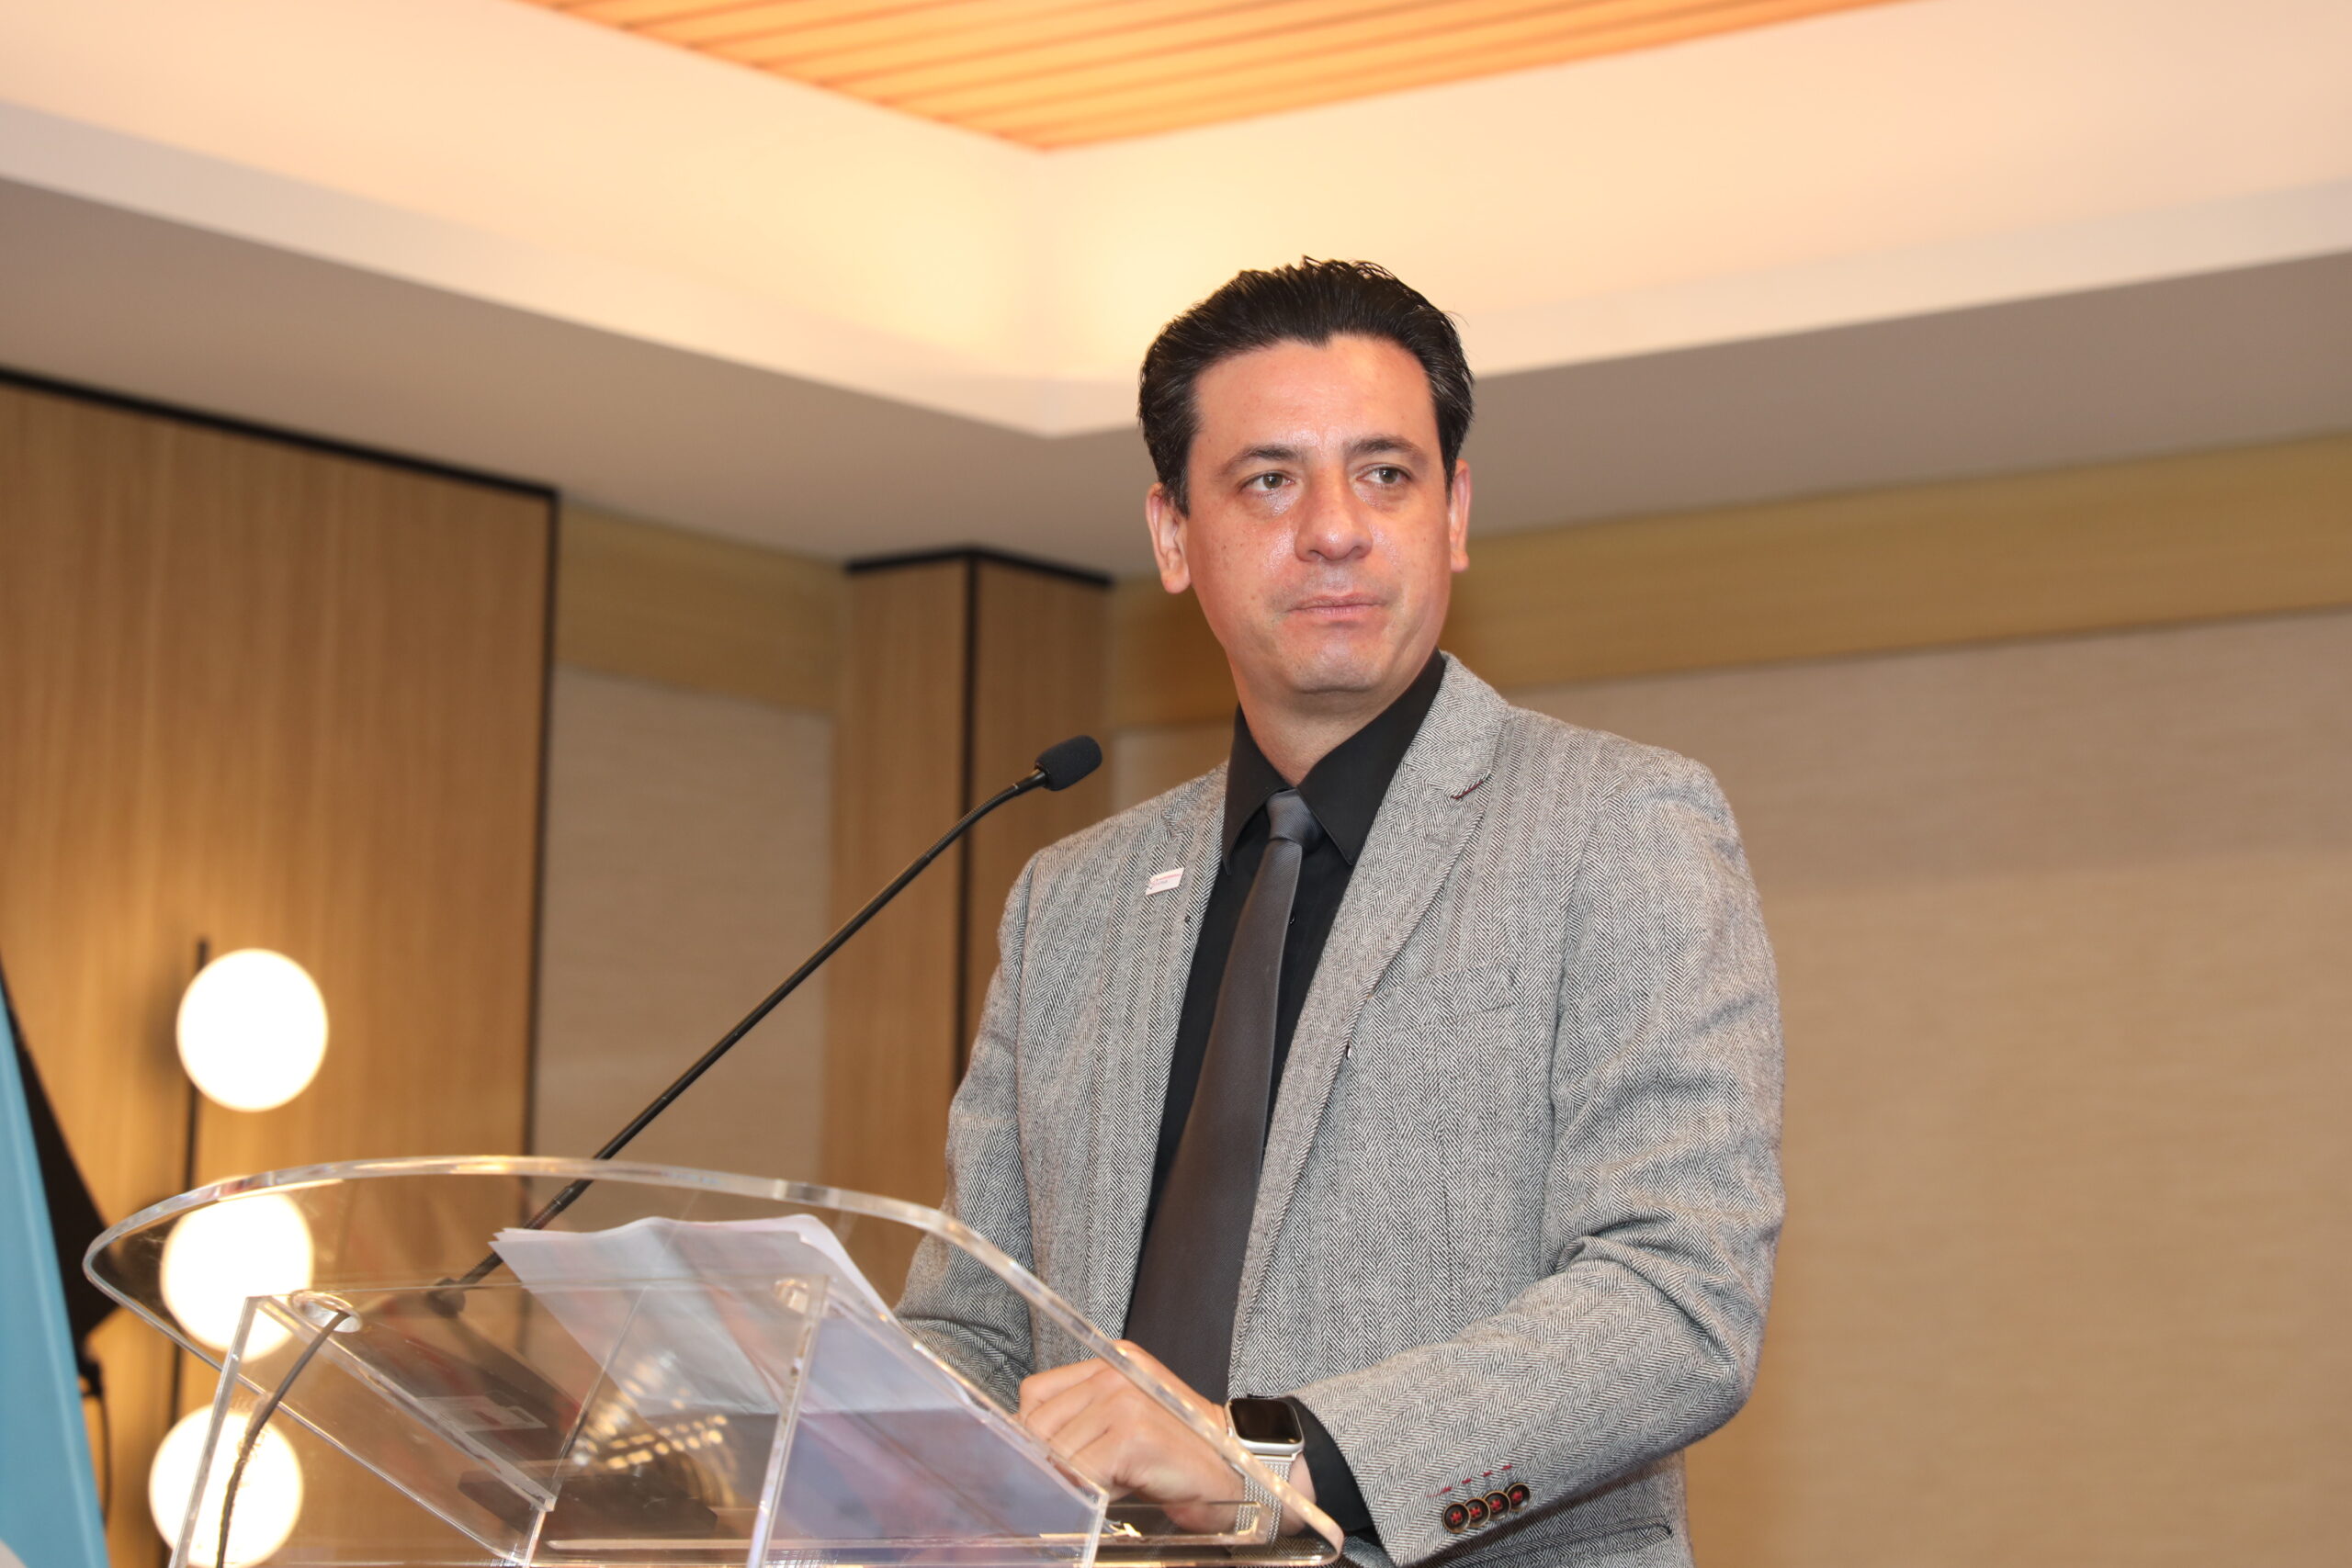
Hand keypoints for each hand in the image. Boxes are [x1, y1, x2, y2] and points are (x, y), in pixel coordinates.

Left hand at [1019, 1342, 1317, 1533]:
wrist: (1242, 1469)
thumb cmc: (1181, 1454)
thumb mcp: (1125, 1422)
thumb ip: (1083, 1421)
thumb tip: (1029, 1449)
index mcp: (1110, 1362)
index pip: (1034, 1395)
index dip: (1036, 1436)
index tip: (1053, 1462)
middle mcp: (1114, 1371)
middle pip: (1038, 1425)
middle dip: (1053, 1462)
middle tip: (1092, 1479)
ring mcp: (1124, 1398)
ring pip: (1056, 1451)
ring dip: (1078, 1478)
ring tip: (1116, 1481)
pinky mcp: (1133, 1432)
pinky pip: (1081, 1470)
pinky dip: (1094, 1490)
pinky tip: (1125, 1487)